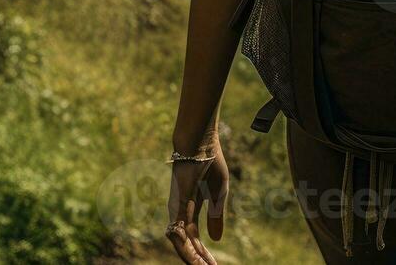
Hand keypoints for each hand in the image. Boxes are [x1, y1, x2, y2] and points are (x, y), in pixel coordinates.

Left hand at [166, 136, 228, 264]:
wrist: (202, 142)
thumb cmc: (210, 161)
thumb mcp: (219, 193)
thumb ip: (217, 215)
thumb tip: (216, 240)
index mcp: (191, 208)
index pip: (195, 238)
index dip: (204, 253)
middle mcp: (180, 212)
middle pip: (187, 245)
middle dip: (199, 260)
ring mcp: (176, 209)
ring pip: (181, 243)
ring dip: (192, 259)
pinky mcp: (176, 204)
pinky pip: (177, 231)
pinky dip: (183, 247)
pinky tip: (191, 258)